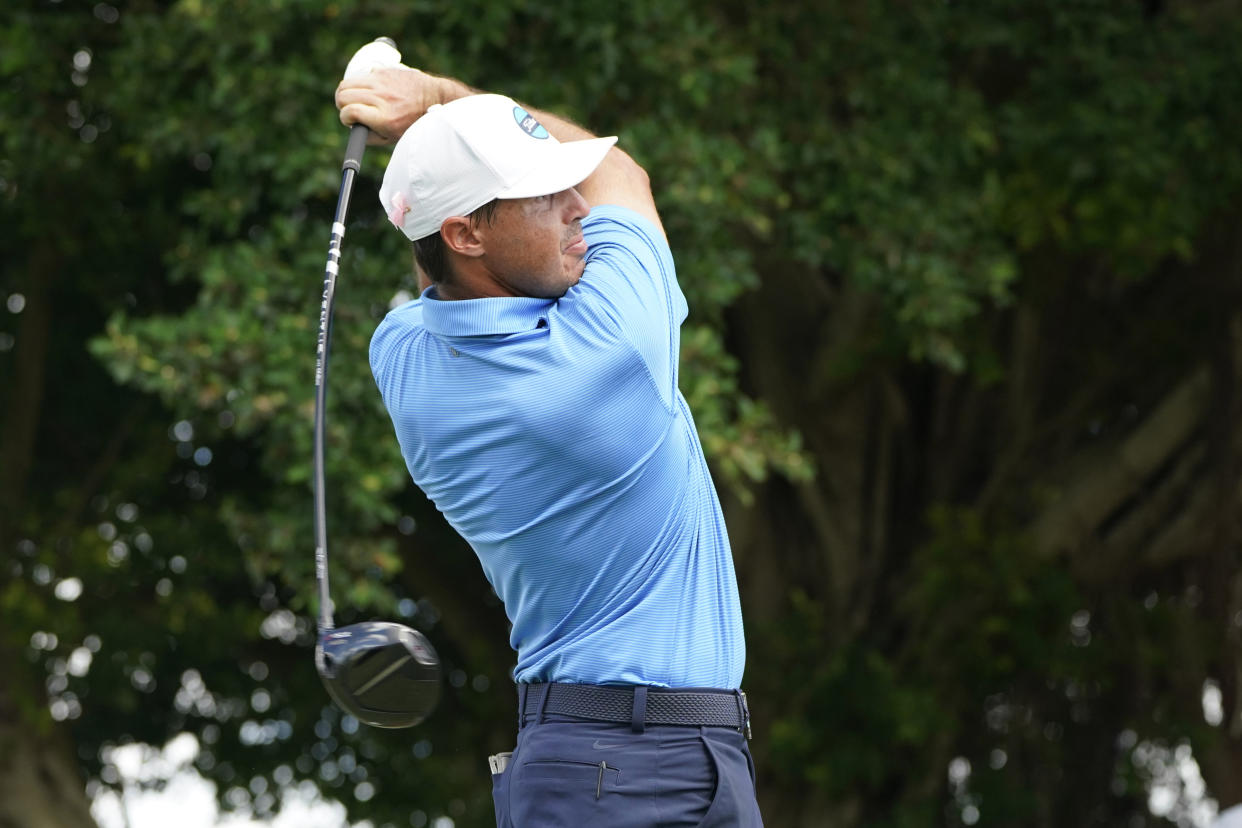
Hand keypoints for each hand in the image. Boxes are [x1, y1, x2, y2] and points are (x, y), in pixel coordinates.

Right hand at [336, 67, 461, 144]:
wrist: (433, 98)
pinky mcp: (384, 71)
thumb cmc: (412, 122)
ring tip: (353, 99)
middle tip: (349, 109)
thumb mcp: (392, 137)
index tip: (350, 120)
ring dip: (346, 92)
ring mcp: (382, 82)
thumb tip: (352, 128)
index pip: (349, 111)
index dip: (345, 118)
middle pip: (343, 95)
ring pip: (347, 83)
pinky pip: (361, 75)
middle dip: (342, 105)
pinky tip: (370, 90)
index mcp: (384, 117)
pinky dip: (361, 83)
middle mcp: (382, 98)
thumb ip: (369, 136)